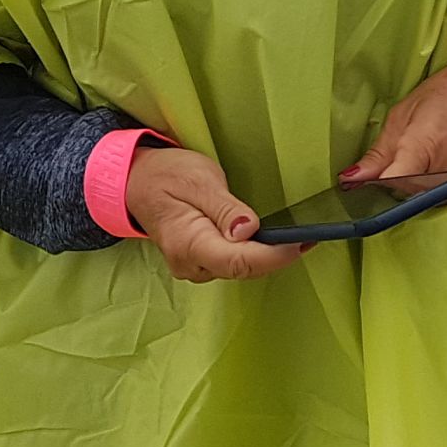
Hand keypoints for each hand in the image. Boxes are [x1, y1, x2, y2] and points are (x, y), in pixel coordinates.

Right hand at [122, 144, 307, 283]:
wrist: (137, 182)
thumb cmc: (167, 175)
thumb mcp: (199, 180)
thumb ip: (225, 208)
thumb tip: (248, 231)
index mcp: (187, 243)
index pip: (238, 261)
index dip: (274, 256)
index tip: (301, 242)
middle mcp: (190, 264)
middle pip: (243, 269)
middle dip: (277, 257)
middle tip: (310, 237)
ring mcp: (193, 267)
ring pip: (240, 270)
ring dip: (268, 257)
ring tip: (298, 238)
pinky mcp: (199, 262)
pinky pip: (233, 265)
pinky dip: (255, 255)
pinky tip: (273, 241)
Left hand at [343, 54, 446, 189]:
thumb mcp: (404, 113)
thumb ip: (379, 152)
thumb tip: (351, 179)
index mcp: (424, 143)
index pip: (392, 182)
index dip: (373, 186)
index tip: (362, 183)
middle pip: (406, 194)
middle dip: (395, 183)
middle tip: (398, 161)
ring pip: (426, 199)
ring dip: (415, 187)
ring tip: (423, 159)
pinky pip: (446, 199)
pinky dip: (436, 188)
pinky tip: (439, 166)